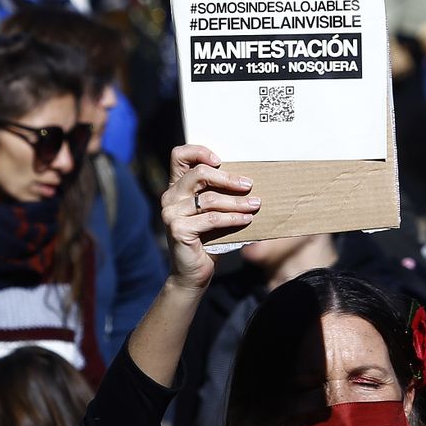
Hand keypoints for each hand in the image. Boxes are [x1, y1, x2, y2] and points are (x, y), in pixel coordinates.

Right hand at [160, 145, 258, 290]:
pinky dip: (233, 218)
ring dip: (237, 202)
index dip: (199, 152)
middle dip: (227, 177)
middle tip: (248, 184)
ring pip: (210, 199)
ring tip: (255, 204)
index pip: (179, 156)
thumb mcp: (211, 212)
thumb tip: (248, 181)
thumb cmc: (206, 240)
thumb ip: (218, 194)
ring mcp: (171, 213)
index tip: (220, 160)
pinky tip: (247, 219)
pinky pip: (212, 219)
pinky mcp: (178, 229)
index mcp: (176, 188)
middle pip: (198, 174)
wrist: (192, 274)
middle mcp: (169, 198)